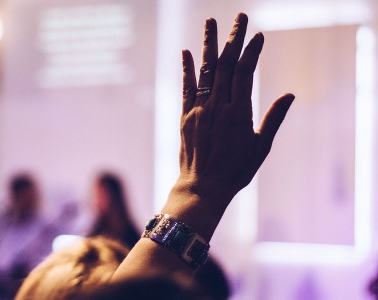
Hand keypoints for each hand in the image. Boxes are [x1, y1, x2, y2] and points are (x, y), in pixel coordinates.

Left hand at [177, 13, 293, 207]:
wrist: (203, 187)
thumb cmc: (235, 171)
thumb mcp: (260, 147)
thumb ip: (273, 119)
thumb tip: (289, 95)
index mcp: (239, 112)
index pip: (245, 72)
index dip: (251, 51)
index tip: (258, 35)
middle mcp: (217, 106)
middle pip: (226, 65)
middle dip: (233, 38)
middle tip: (238, 17)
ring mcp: (199, 110)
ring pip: (205, 71)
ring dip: (209, 45)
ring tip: (210, 22)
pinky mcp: (185, 117)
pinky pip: (186, 88)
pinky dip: (187, 69)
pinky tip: (186, 52)